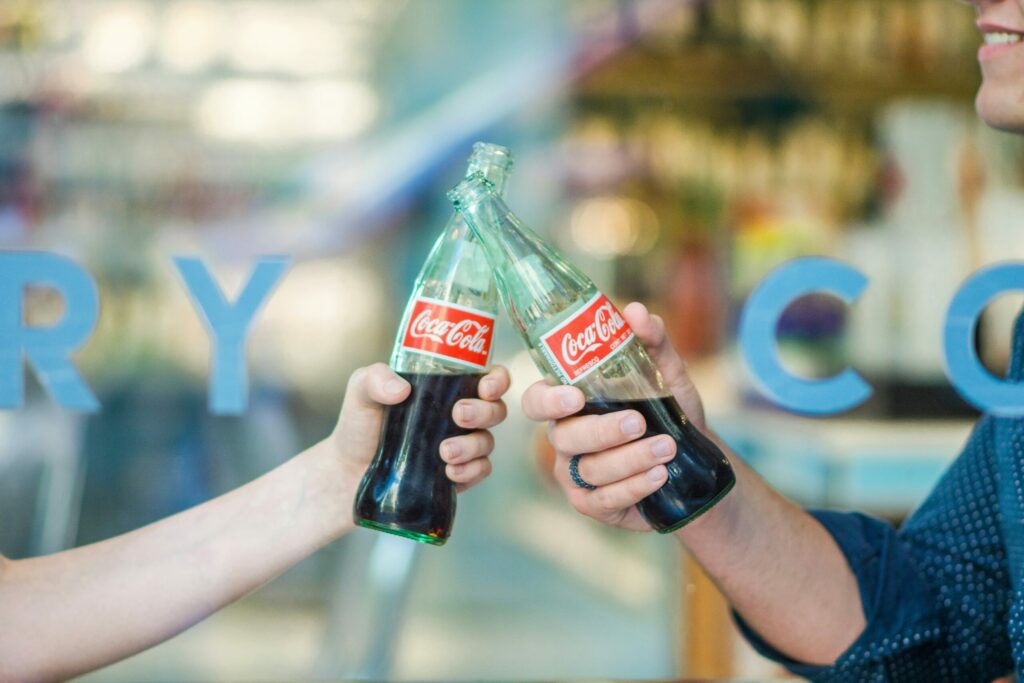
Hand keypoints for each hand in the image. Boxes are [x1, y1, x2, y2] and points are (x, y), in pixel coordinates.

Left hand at [332, 363, 510, 491]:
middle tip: (459, 415)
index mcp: (446, 386)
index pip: (487, 376)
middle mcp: (459, 414)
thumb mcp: (361, 391)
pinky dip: (471, 471)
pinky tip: (450, 473)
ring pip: (488, 442)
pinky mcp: (457, 474)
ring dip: (473, 446)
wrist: (348, 471)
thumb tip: (401, 389)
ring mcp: (461, 445)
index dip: (498, 380)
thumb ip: (375, 379)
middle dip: (485, 412)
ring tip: (445, 452)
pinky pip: (480, 470)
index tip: (486, 387)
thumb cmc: (359, 423)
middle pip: (496, 409)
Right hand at [521, 302, 705, 530]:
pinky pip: (605, 498)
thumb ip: (651, 343)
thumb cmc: (668, 413)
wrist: (695, 462)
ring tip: (666, 447)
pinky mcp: (593, 504)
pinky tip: (659, 475)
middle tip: (637, 422)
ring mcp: (575, 474)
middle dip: (601, 430)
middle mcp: (565, 438)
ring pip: (589, 469)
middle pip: (564, 436)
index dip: (548, 400)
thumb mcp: (666, 376)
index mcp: (570, 403)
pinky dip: (634, 486)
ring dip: (629, 459)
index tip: (576, 396)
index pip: (536, 401)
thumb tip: (635, 311)